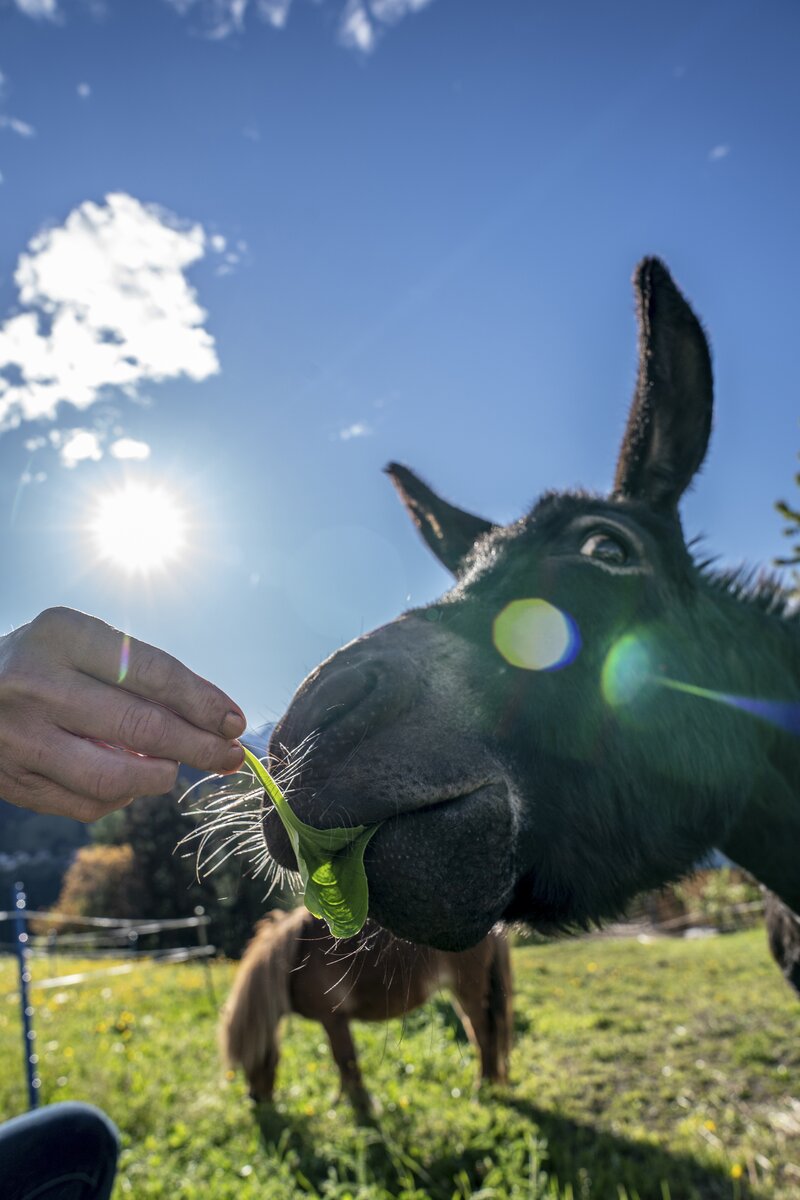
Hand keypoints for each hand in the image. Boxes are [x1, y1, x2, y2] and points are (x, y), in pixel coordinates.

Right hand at [0, 607, 246, 821]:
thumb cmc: (44, 662)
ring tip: (173, 768)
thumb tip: (212, 721)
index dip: (203, 703)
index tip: (233, 722)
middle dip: (199, 746)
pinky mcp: (12, 780)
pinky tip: (130, 781)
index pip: (154, 673)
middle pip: (142, 727)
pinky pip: (86, 804)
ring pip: (115, 777)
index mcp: (63, 635)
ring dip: (160, 777)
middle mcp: (37, 684)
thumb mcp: (83, 644)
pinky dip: (121, 797)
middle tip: (229, 756)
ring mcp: (20, 736)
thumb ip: (140, 675)